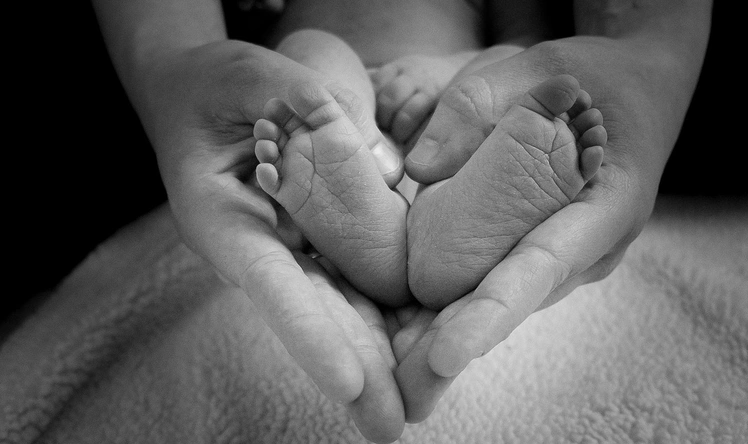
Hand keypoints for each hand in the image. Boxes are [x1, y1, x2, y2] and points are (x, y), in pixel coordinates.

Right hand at [139, 40, 405, 441]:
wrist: (204, 96)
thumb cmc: (215, 86)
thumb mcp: (245, 74)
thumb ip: (296, 98)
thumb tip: (372, 153)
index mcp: (225, 220)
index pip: (270, 281)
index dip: (306, 331)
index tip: (346, 381)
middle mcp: (260, 248)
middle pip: (312, 313)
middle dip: (353, 370)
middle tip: (390, 426)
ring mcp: (291, 250)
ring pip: (339, 308)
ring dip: (374, 358)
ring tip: (412, 407)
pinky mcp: (320, 241)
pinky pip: (357, 279)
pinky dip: (385, 314)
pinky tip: (418, 346)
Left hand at [397, 36, 700, 420]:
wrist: (641, 88)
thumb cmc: (600, 77)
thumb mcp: (546, 67)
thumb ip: (482, 103)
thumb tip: (421, 169)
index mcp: (607, 205)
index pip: (543, 266)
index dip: (492, 314)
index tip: (446, 356)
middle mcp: (591, 246)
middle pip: (516, 302)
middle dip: (457, 346)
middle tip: (402, 393)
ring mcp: (571, 255)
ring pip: (506, 300)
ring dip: (451, 336)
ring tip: (397, 376)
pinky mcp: (546, 250)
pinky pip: (501, 280)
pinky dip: (460, 308)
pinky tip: (415, 332)